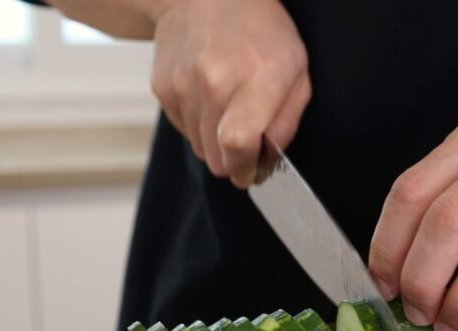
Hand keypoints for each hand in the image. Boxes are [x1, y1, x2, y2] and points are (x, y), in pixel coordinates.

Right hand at [151, 0, 310, 187]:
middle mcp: (214, 82)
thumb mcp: (296, 69)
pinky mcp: (162, 88)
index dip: (245, 168)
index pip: (239, 144)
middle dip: (233, 160)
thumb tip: (269, 159)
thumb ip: (287, 120)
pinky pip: (183, 130)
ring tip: (228, 109)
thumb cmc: (261, 31)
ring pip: (200, 148)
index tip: (252, 172)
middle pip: (217, 158)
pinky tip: (209, 97)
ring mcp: (183, 85)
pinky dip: (198, 124)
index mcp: (256, 78)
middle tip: (246, 143)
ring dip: (216, 141)